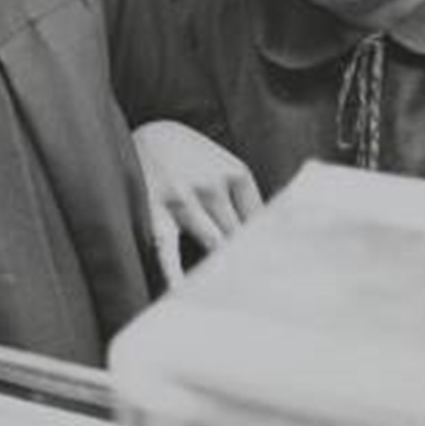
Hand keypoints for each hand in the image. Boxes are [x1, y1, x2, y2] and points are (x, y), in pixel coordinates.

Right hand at [132, 120, 262, 286]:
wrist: (144, 132)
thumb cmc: (190, 155)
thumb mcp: (223, 164)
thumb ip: (245, 198)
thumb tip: (268, 241)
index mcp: (235, 173)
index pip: (263, 221)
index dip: (271, 247)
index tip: (279, 272)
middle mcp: (211, 185)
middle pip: (240, 236)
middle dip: (250, 260)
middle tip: (263, 290)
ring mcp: (182, 199)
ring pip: (214, 245)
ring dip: (224, 268)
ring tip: (235, 294)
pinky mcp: (155, 213)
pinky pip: (168, 250)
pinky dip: (175, 274)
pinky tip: (183, 292)